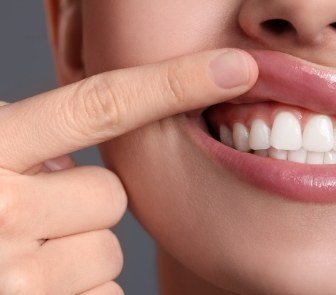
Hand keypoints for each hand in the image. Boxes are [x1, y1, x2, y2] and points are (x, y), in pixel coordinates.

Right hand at [0, 49, 257, 293]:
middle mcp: (1, 211)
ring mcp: (19, 278)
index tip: (238, 67)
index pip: (102, 105)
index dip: (174, 82)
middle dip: (78, 207)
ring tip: (19, 260)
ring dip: (75, 256)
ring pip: (108, 254)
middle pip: (110, 196)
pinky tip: (29, 290)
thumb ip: (26, 145)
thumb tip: (84, 155)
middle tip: (28, 218)